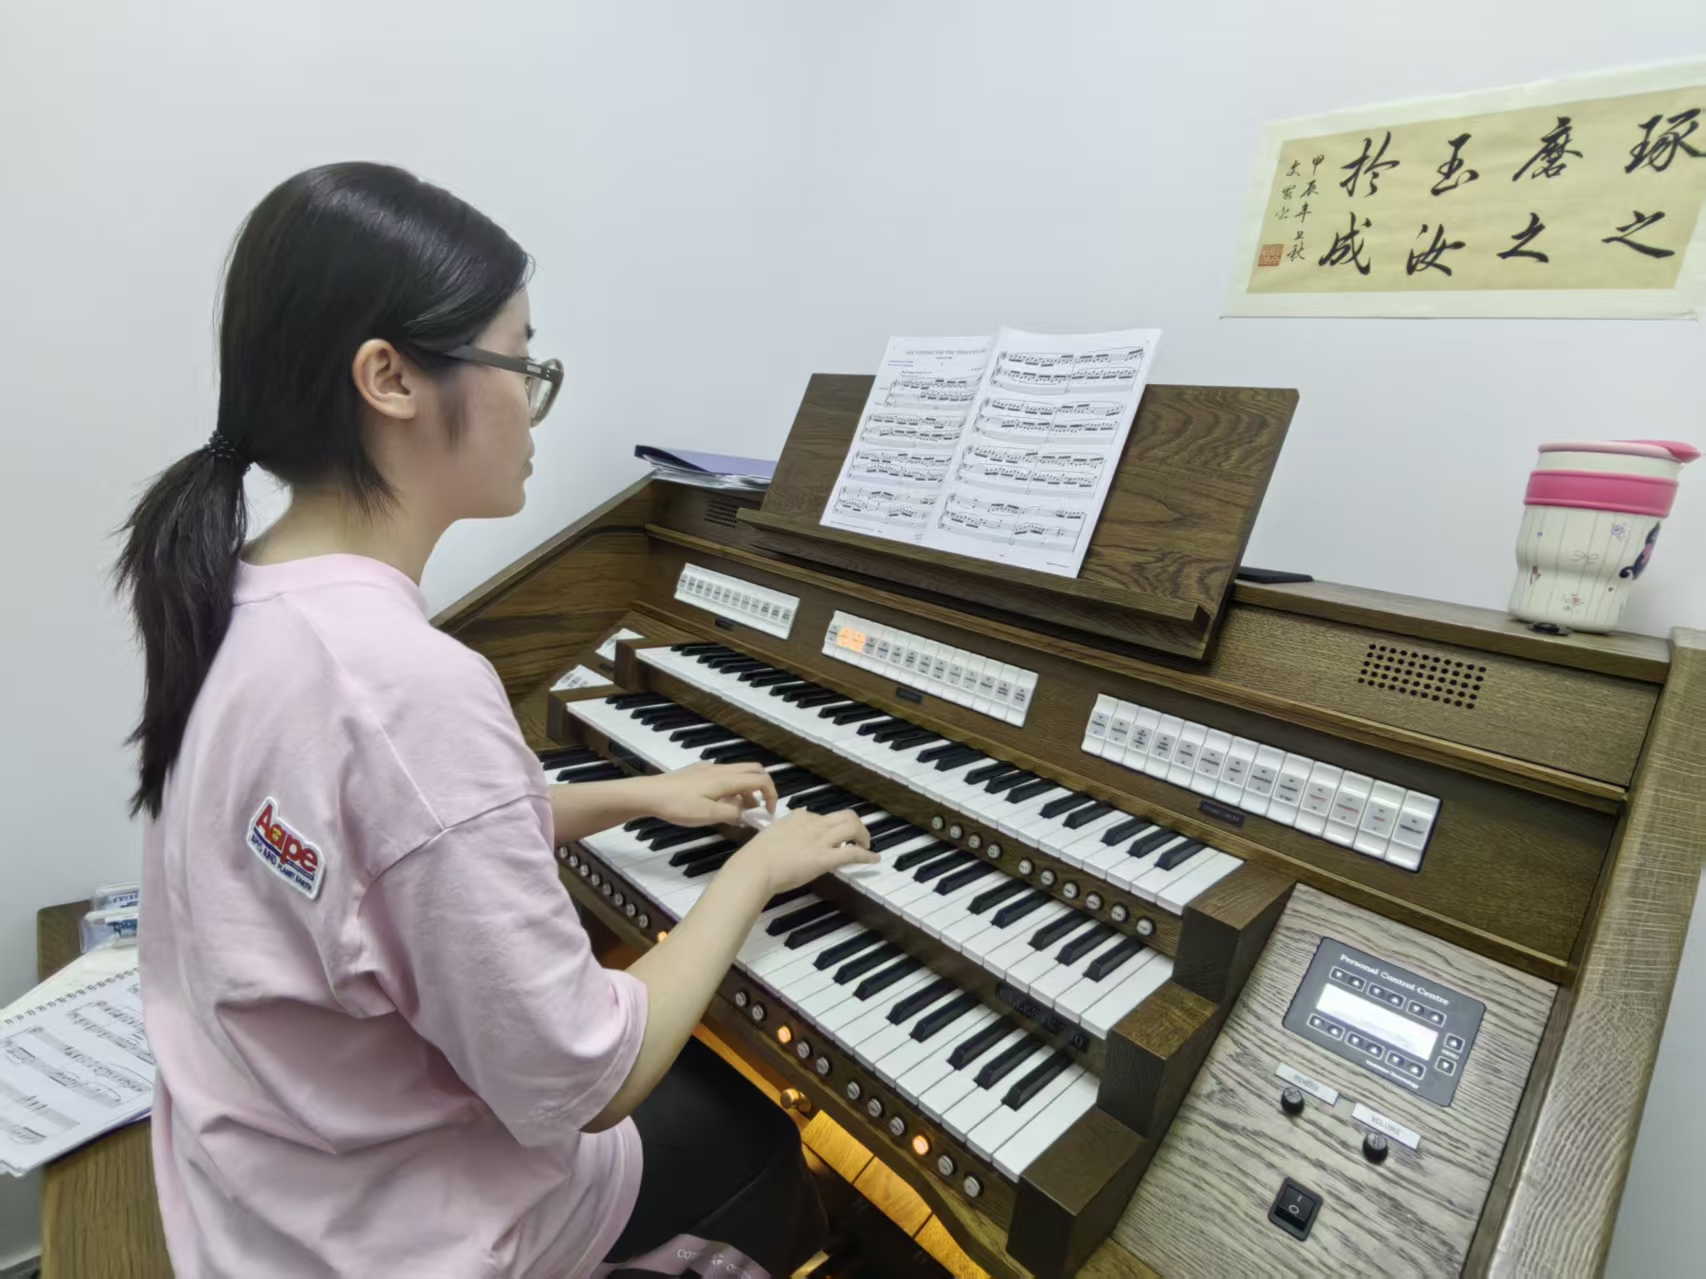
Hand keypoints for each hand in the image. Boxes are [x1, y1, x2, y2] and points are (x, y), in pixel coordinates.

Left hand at [641, 762, 778, 826]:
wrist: (649, 794)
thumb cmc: (678, 806)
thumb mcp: (708, 815)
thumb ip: (732, 814)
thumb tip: (749, 814)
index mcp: (727, 779)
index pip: (761, 779)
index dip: (772, 795)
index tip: (768, 813)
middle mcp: (721, 770)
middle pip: (754, 770)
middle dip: (763, 788)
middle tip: (760, 809)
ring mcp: (709, 769)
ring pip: (739, 774)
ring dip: (747, 790)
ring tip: (740, 812)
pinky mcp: (699, 772)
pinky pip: (725, 776)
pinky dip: (732, 788)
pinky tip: (720, 804)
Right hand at [726, 809, 876, 896]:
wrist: (757, 866)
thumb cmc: (757, 856)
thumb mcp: (769, 835)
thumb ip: (779, 833)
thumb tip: (781, 836)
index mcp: (797, 818)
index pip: (819, 816)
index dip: (828, 825)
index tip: (828, 835)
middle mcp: (813, 824)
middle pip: (845, 816)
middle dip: (856, 825)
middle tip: (857, 837)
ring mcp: (821, 840)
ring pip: (853, 827)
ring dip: (863, 835)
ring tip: (866, 846)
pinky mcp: (826, 858)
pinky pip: (853, 853)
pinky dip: (867, 855)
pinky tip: (874, 859)